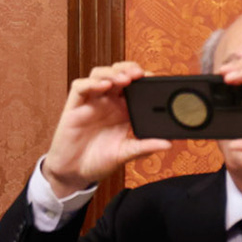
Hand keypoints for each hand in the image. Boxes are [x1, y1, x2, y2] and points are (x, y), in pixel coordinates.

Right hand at [41, 63, 173, 194]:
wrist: (75, 173)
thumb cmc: (98, 161)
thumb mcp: (126, 154)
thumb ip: (145, 147)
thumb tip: (167, 144)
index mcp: (123, 111)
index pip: (134, 86)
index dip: (143, 78)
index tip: (154, 78)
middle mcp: (107, 103)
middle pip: (118, 74)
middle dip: (129, 69)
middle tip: (140, 74)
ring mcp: (90, 103)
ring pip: (100, 75)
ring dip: (112, 72)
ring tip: (124, 79)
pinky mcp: (74, 107)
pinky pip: (79, 87)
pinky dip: (91, 83)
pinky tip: (103, 86)